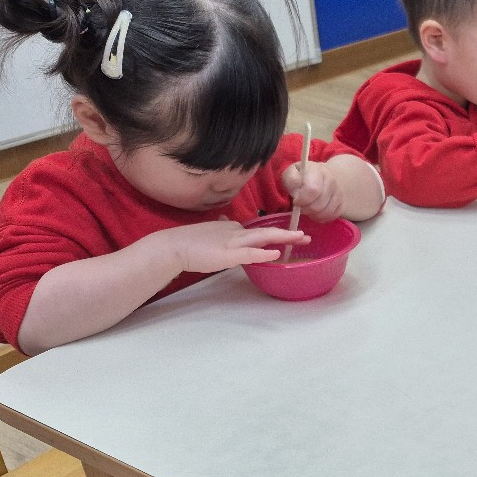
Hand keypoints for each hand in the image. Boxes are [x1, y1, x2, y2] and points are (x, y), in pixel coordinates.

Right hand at [154, 219, 308, 273]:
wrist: (172, 246)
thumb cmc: (189, 243)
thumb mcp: (210, 232)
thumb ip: (221, 228)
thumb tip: (226, 221)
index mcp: (232, 229)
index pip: (258, 231)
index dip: (275, 233)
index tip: (290, 234)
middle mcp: (236, 233)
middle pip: (266, 231)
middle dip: (287, 233)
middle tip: (305, 235)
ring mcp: (232, 243)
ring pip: (262, 238)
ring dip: (282, 238)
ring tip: (299, 238)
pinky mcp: (227, 255)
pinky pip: (249, 254)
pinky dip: (263, 253)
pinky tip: (276, 254)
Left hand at [282, 160, 345, 221]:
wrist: (320, 178)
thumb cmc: (302, 178)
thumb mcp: (291, 174)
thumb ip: (291, 178)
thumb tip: (296, 184)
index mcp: (317, 171)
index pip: (313, 190)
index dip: (302, 200)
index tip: (296, 201)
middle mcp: (331, 180)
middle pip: (318, 205)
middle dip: (306, 209)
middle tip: (301, 206)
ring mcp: (339, 192)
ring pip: (326, 213)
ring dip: (313, 215)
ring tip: (308, 209)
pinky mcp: (342, 204)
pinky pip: (331, 216)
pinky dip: (321, 218)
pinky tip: (316, 212)